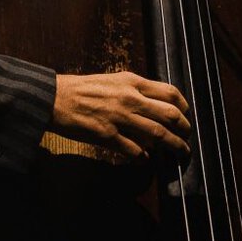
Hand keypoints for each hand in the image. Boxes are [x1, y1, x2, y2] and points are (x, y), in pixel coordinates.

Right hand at [51, 71, 190, 162]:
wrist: (54, 98)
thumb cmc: (83, 89)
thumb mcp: (114, 80)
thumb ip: (135, 90)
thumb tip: (155, 104)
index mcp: (132, 82)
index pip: (170, 93)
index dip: (184, 108)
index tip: (186, 117)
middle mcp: (130, 98)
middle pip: (170, 115)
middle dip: (185, 130)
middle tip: (187, 139)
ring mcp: (119, 118)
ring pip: (158, 134)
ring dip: (173, 146)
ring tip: (180, 153)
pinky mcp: (107, 136)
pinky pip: (135, 150)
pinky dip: (145, 157)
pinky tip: (147, 160)